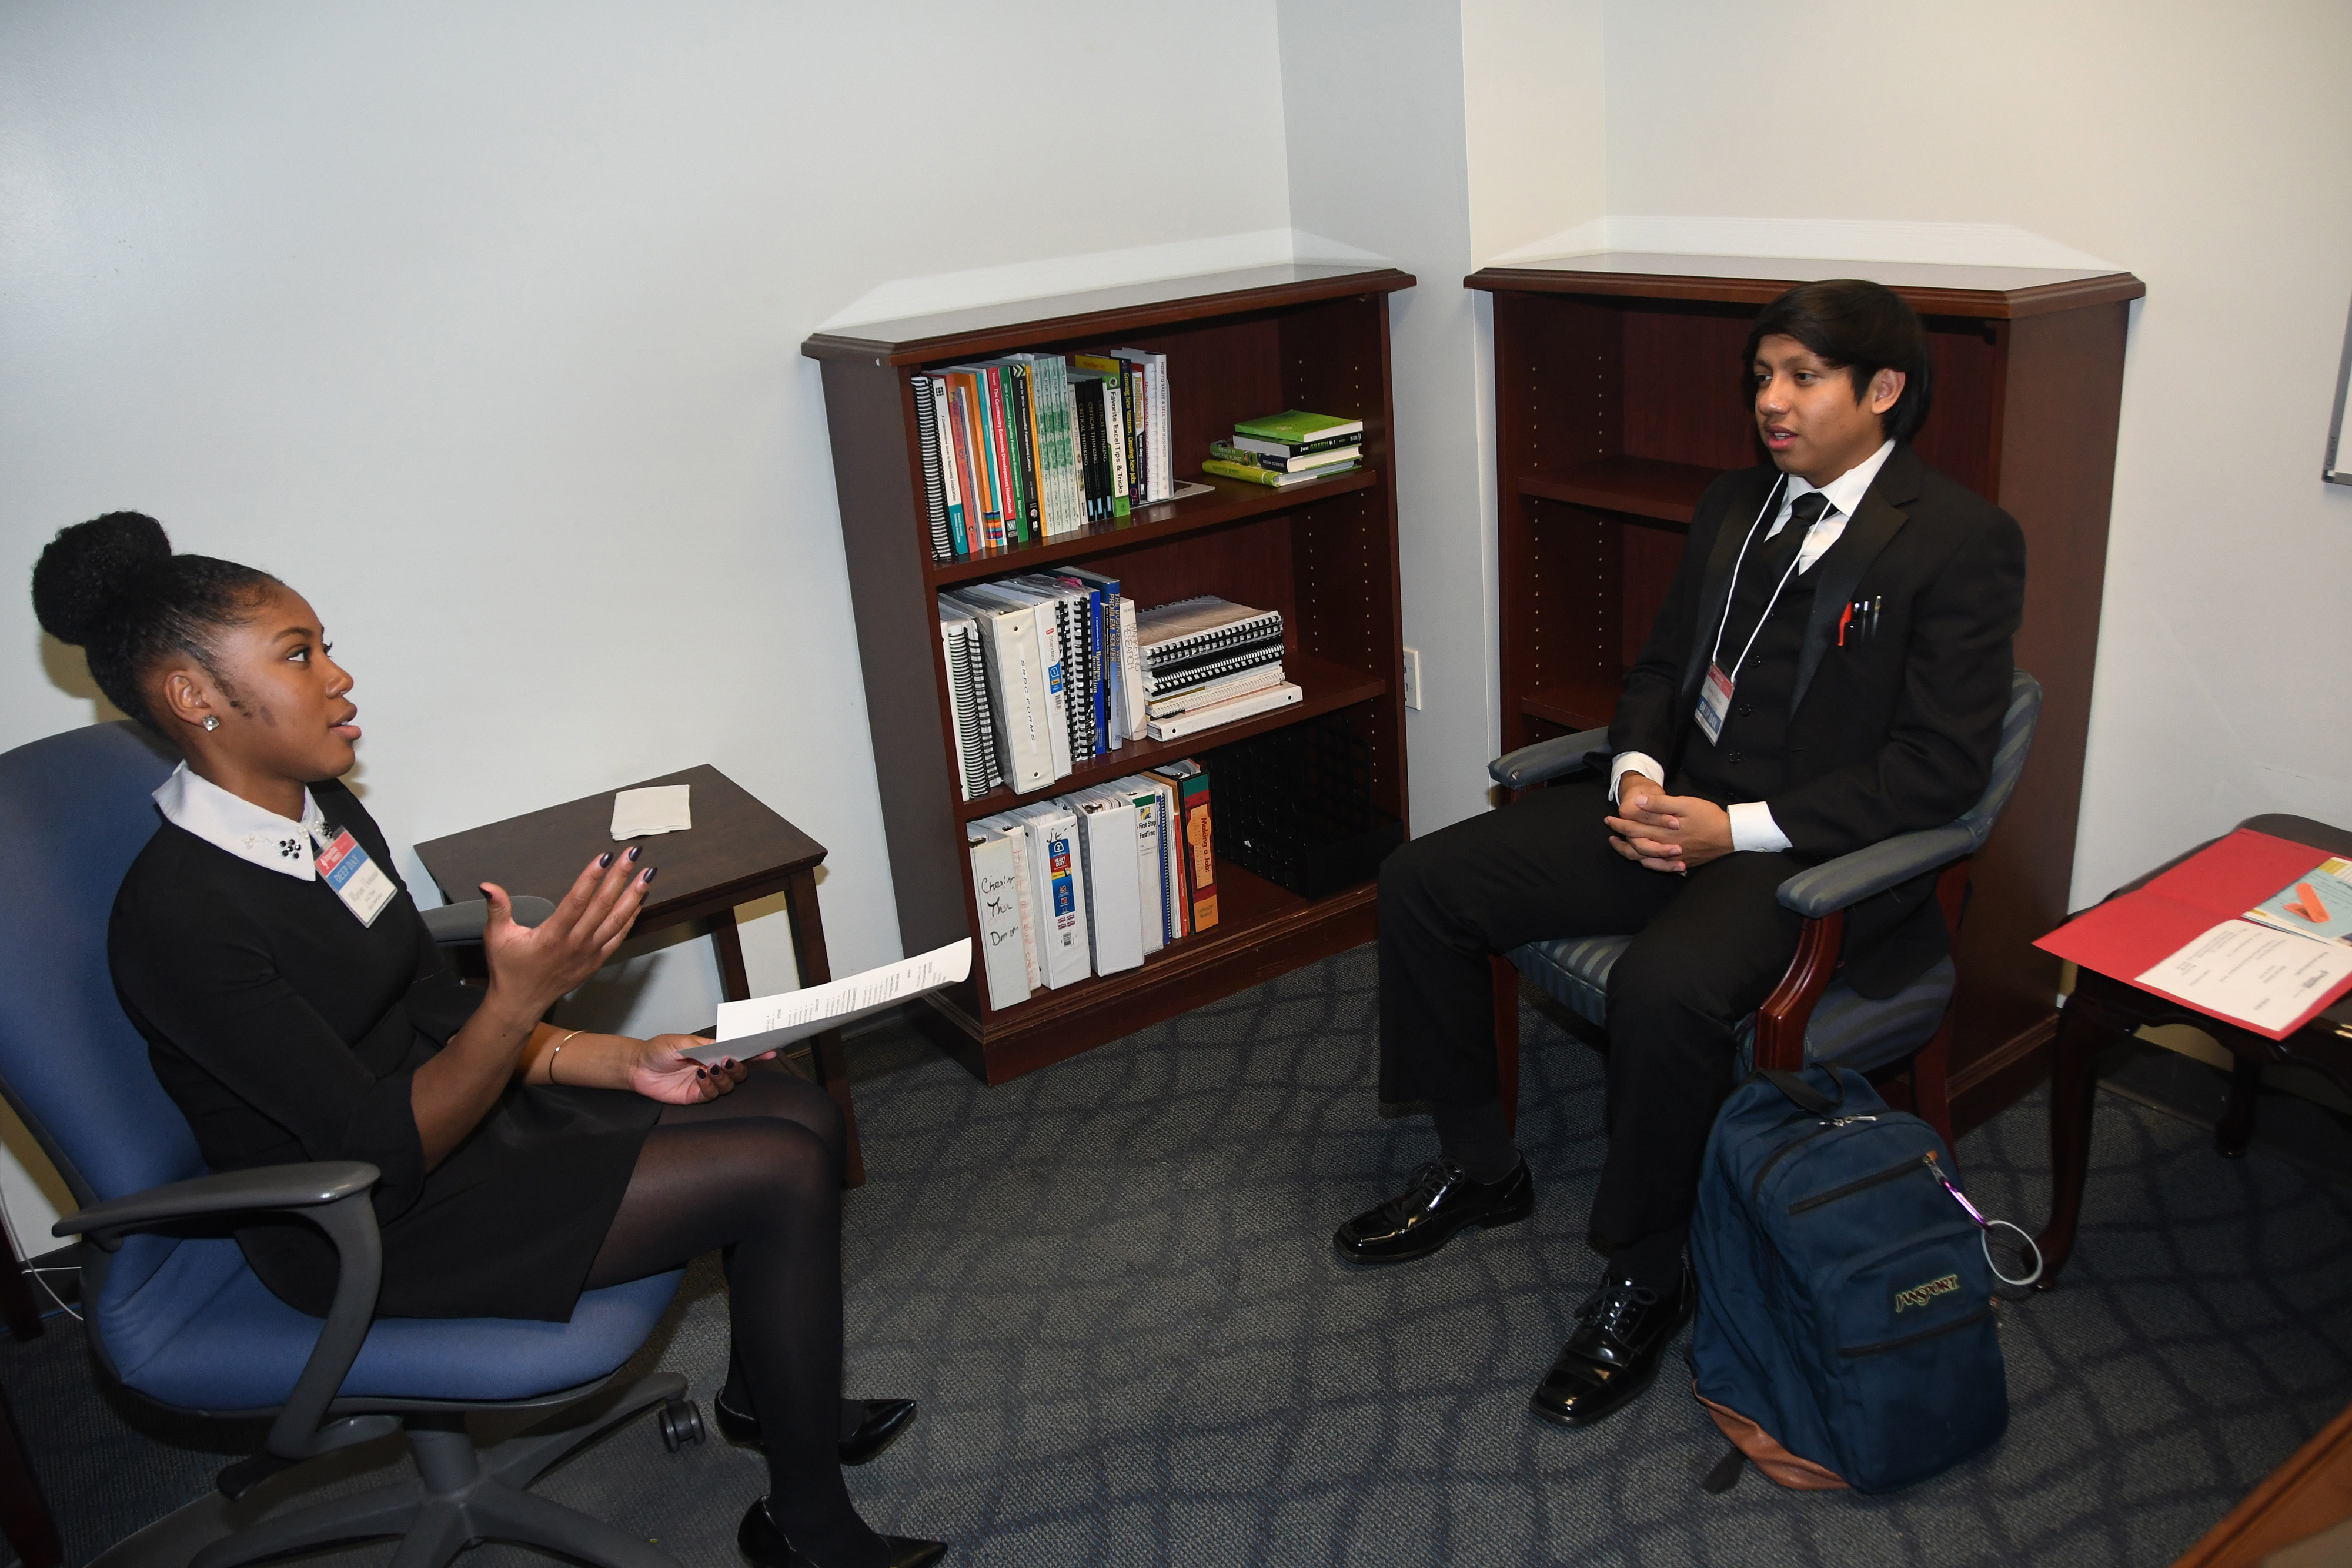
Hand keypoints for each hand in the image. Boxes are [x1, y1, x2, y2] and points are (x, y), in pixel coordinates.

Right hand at [479, 849, 654, 1015]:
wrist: (521, 1003)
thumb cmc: (509, 969)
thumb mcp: (496, 937)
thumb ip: (497, 908)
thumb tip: (487, 885)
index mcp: (552, 936)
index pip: (576, 901)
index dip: (591, 878)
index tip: (605, 857)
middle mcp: (575, 944)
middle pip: (602, 905)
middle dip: (619, 877)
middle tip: (632, 854)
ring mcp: (589, 953)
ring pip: (617, 920)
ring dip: (633, 896)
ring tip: (647, 874)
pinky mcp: (596, 960)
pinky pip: (618, 936)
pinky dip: (631, 918)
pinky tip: (639, 901)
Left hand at [628, 1034, 749, 1103]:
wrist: (637, 1067)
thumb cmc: (657, 1050)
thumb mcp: (681, 1041)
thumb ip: (704, 1045)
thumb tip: (724, 1047)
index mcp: (712, 1051)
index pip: (738, 1052)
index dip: (754, 1053)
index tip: (768, 1050)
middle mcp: (712, 1067)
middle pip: (738, 1072)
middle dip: (739, 1067)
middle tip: (729, 1060)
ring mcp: (705, 1083)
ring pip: (728, 1085)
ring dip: (723, 1077)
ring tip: (711, 1068)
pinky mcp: (695, 1096)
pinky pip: (711, 1095)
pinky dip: (709, 1086)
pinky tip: (700, 1077)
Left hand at [1607, 776, 1734, 872]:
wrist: (1731, 835)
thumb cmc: (1708, 816)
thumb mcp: (1685, 804)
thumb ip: (1660, 804)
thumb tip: (1638, 802)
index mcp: (1664, 831)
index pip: (1635, 829)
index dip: (1620, 824)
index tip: (1610, 819)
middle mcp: (1665, 847)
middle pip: (1636, 844)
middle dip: (1620, 837)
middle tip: (1610, 830)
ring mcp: (1673, 857)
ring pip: (1645, 858)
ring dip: (1629, 851)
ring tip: (1619, 846)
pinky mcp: (1681, 862)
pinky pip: (1659, 867)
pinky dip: (1648, 863)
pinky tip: (1643, 860)